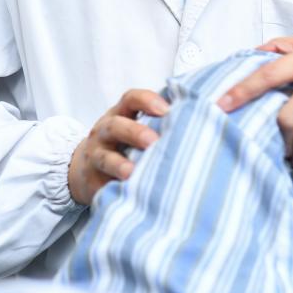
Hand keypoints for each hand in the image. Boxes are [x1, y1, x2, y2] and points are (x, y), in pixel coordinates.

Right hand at [68, 88, 168, 205]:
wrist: (85, 168)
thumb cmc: (123, 144)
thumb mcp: (135, 127)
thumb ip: (160, 121)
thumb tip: (207, 112)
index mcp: (120, 114)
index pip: (131, 99)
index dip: (146, 101)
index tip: (166, 110)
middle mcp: (105, 132)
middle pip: (115, 125)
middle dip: (134, 132)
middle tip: (153, 141)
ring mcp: (96, 156)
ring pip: (104, 157)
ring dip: (118, 164)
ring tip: (132, 171)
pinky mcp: (93, 181)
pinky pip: (101, 185)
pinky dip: (113, 189)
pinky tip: (126, 193)